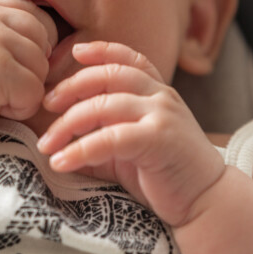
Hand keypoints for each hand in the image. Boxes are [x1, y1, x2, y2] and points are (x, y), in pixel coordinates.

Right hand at [0, 0, 57, 137]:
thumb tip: (50, 42)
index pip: (34, 15)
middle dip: (31, 67)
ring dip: (23, 90)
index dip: (35, 43)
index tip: (15, 64)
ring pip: (41, 67)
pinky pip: (34, 92)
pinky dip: (19, 108)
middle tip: (1, 83)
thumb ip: (1, 29)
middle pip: (43, 38)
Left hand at [37, 41, 224, 226]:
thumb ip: (99, 133)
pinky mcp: (159, 139)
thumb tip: (56, 137)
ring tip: (46, 145)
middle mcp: (161, 96)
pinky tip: (60, 162)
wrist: (206, 202)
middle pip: (107, 77)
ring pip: (103, 105)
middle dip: (70, 88)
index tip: (74, 51)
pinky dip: (80, 149)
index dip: (101, 50)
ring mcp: (162, 115)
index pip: (128, 58)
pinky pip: (109, 138)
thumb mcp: (127, 146)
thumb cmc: (164, 174)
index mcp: (156, 91)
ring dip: (66, 125)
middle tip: (45, 105)